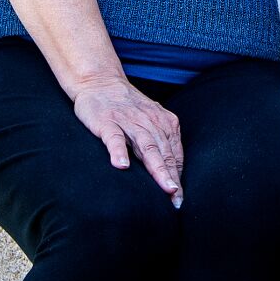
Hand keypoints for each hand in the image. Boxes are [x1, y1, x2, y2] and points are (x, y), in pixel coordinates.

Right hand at [68, 74, 184, 205]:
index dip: (177, 177)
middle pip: (164, 153)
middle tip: (176, 199)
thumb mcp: (150, 121)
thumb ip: (160, 142)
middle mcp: (150, 122)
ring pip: (147, 147)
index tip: (179, 199)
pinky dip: (119, 151)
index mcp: (164, 123)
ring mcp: (128, 121)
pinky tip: (122, 166)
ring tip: (165, 188)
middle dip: (172, 178)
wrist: (100, 81)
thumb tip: (171, 175)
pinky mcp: (107, 121)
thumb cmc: (126, 107)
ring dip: (157, 168)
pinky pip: (114, 138)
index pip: (174, 155)